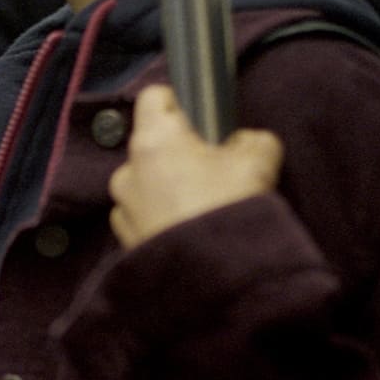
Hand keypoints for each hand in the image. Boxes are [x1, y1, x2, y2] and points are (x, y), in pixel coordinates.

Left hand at [108, 84, 284, 248]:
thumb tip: (243, 142)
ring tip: (204, 210)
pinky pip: (144, 216)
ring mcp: (122, 207)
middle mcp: (126, 169)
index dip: (182, 103)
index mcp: (152, 140)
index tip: (205, 121)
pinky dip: (163, 218)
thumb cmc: (230, 208)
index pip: (154, 97)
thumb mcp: (258, 163)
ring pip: (147, 183)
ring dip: (170, 188)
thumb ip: (252, 140)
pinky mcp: (124, 240)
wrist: (217, 282)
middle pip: (153, 144)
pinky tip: (191, 234)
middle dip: (181, 153)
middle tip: (216, 173)